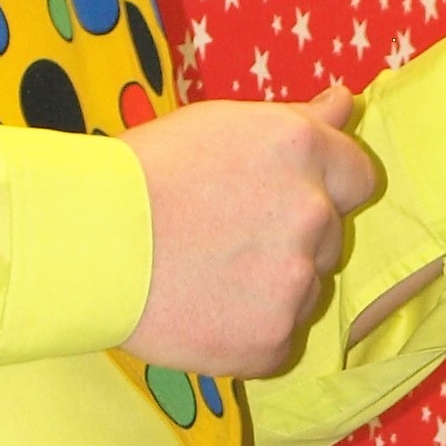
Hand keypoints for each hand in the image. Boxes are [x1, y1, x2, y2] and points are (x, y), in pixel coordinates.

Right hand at [122, 88, 377, 375]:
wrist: (86, 243)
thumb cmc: (142, 174)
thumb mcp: (221, 126)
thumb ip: (296, 120)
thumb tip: (345, 102)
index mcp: (303, 151)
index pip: (359, 177)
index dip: (326, 189)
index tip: (283, 200)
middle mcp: (314, 214)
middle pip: (331, 239)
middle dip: (292, 240)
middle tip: (226, 237)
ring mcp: (296, 283)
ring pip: (305, 292)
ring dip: (272, 289)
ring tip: (207, 276)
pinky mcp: (271, 340)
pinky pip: (279, 342)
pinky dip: (249, 335)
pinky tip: (204, 312)